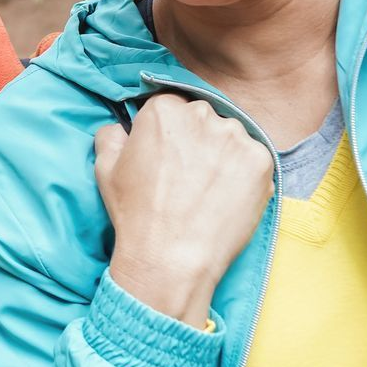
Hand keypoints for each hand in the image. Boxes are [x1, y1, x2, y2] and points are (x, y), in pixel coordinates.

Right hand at [94, 94, 273, 327]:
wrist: (171, 258)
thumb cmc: (136, 215)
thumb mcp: (105, 168)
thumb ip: (111, 136)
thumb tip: (121, 129)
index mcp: (163, 109)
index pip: (170, 107)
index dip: (168, 133)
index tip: (167, 155)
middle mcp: (202, 114)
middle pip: (202, 119)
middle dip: (196, 141)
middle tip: (187, 176)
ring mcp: (235, 137)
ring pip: (230, 138)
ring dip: (221, 156)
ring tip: (208, 190)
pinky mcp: (261, 160)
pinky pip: (253, 159)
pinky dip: (243, 175)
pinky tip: (226, 197)